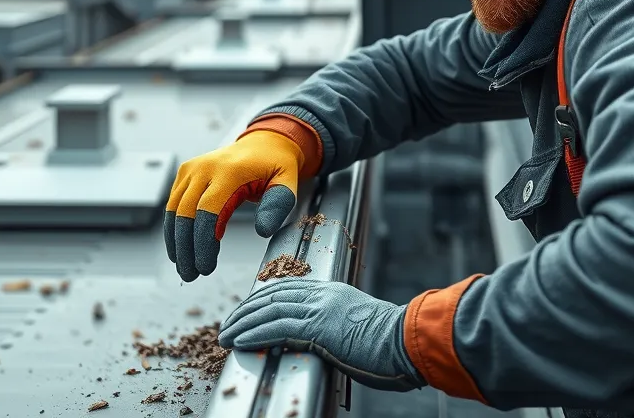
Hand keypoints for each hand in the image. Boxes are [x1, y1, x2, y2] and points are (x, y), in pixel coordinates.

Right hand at [165, 130, 302, 281]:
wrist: (264, 142)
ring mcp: (193, 168)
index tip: (206, 266)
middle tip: (191, 273)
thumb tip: (262, 231)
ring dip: (176, 241)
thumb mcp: (287, 183)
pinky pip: (174, 203)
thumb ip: (277, 205)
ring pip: (174, 210)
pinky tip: (180, 247)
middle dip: (186, 248)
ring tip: (184, 266)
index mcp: (230, 171)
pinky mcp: (186, 173)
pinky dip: (174, 227)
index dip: (203, 242)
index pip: (208, 211)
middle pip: (185, 213)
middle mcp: (206, 167)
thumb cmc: (276, 165)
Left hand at [218, 278, 424, 391]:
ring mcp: (320, 309)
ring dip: (242, 323)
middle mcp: (323, 295)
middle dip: (245, 310)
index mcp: (333, 292)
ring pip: (269, 309)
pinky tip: (240, 340)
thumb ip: (336, 328)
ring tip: (225, 336)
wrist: (408, 340)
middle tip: (227, 324)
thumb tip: (323, 342)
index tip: (245, 311)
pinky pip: (277, 327)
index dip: (261, 300)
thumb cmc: (392, 343)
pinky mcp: (318, 327)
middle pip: (272, 295)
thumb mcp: (358, 328)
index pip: (287, 289)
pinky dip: (254, 333)